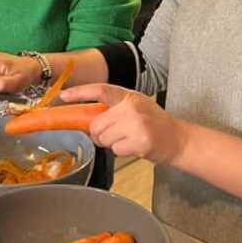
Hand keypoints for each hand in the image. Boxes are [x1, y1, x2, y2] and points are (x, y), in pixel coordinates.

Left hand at [60, 84, 187, 164]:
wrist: (178, 139)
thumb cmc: (154, 124)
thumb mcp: (136, 107)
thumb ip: (114, 109)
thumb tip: (88, 119)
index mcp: (129, 96)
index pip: (100, 90)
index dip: (80, 92)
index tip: (64, 96)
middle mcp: (131, 108)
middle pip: (96, 124)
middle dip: (99, 134)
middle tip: (114, 136)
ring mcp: (136, 124)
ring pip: (104, 138)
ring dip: (112, 143)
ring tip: (128, 140)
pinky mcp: (140, 141)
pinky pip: (115, 150)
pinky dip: (122, 152)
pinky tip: (135, 147)